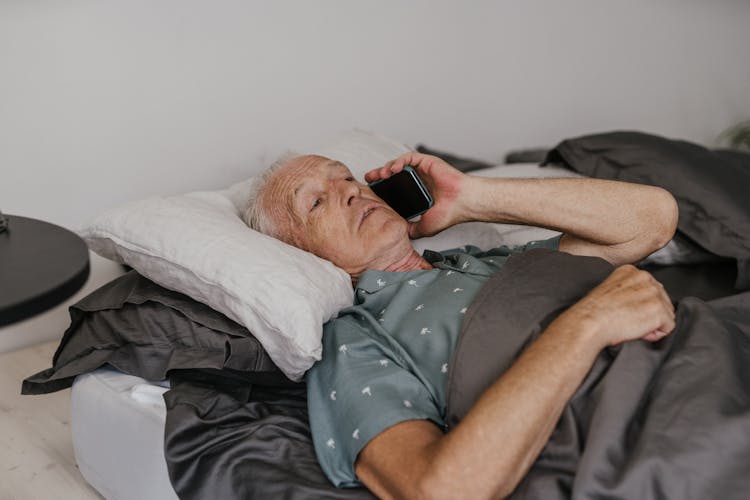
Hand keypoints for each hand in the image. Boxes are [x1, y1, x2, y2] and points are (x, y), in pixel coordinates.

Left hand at [364, 152, 467, 238]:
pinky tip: (393, 169)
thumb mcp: (424, 227)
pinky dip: (398, 162)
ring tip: (381, 175)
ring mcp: (422, 171)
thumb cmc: (450, 213)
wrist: (463, 203)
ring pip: (399, 165)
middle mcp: (418, 180)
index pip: (395, 188)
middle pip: (394, 174)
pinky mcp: (426, 162)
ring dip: (387, 168)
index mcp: (417, 193)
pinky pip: (409, 158)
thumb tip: (400, 234)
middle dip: (379, 175)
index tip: (371, 191)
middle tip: (369, 178)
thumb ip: (412, 229)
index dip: (382, 188)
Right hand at [557, 265, 675, 347]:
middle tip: (629, 320)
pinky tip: (638, 331)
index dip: (641, 305)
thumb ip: (629, 289)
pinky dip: (655, 334)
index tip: (627, 311)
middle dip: (650, 314)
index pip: (651, 289)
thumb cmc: (594, 312)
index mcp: (632, 271)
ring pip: (667, 314)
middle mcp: (645, 278)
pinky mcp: (659, 310)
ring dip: (652, 324)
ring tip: (632, 325)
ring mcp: (654, 293)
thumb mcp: (609, 289)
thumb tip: (642, 303)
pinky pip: (668, 327)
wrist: (590, 322)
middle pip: (662, 301)